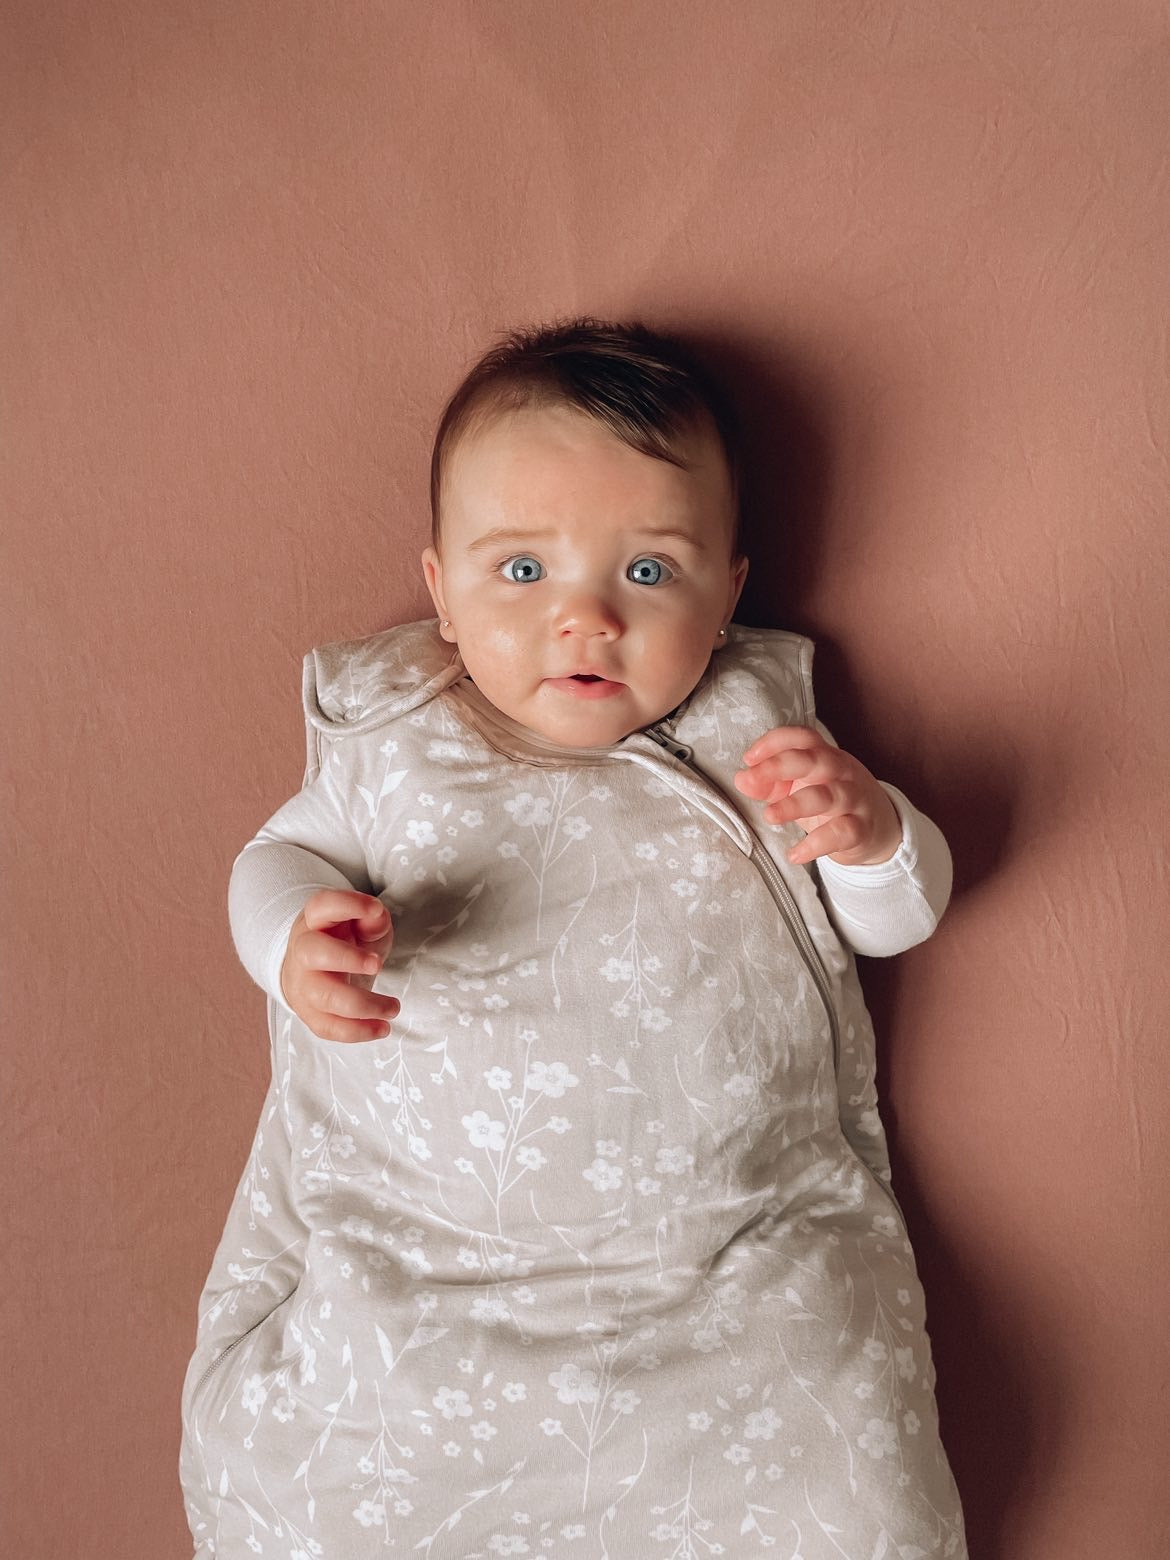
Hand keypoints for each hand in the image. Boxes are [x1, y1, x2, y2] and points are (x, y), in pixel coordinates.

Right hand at [279, 890, 399, 1042]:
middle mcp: (303, 951)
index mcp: (314, 921)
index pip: (323, 906)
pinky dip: (357, 1032)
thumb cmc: (345, 940)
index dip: (348, 904)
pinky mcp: (309, 1013)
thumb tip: (376, 915)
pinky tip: (382, 1028)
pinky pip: (328, 1027)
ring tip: (393, 1008)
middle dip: (347, 959)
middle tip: (378, 965)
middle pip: (314, 954)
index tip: (376, 909)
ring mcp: (303, 985)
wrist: (312, 969)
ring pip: (324, 997)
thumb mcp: (361, 923)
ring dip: (363, 1006)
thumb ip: (372, 918)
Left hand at [733, 726, 901, 866]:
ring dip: (794, 805)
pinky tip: (794, 854)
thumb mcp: (799, 787)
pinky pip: (840, 833)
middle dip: (779, 766)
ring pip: (826, 796)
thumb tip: (742, 780)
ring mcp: (854, 800)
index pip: (802, 738)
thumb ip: (769, 783)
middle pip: (814, 760)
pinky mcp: (861, 829)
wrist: (878, 828)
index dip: (775, 742)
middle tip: (751, 779)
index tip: (748, 758)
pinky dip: (816, 845)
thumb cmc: (829, 802)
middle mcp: (841, 772)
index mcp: (824, 756)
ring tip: (769, 816)